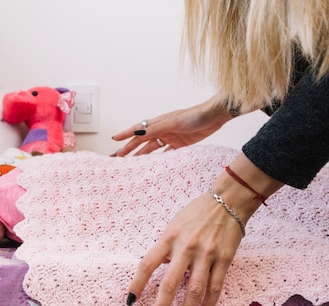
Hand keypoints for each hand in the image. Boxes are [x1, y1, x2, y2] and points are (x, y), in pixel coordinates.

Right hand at [111, 96, 232, 155]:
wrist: (214, 117)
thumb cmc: (194, 116)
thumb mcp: (172, 122)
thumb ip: (155, 129)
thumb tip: (137, 133)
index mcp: (158, 123)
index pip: (138, 130)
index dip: (126, 134)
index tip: (114, 139)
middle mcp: (162, 130)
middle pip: (142, 141)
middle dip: (131, 148)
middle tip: (120, 157)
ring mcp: (170, 138)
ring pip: (152, 148)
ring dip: (143, 155)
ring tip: (134, 164)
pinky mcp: (180, 144)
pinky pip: (167, 153)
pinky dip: (160, 159)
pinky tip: (154, 166)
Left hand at [126, 192, 243, 305]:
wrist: (227, 201)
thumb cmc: (196, 213)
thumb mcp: (173, 226)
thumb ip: (165, 247)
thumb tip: (157, 269)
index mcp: (168, 238)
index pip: (147, 264)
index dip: (137, 284)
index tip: (131, 300)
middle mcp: (186, 247)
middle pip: (170, 283)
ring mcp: (206, 255)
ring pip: (195, 290)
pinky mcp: (224, 259)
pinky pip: (215, 287)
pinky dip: (209, 305)